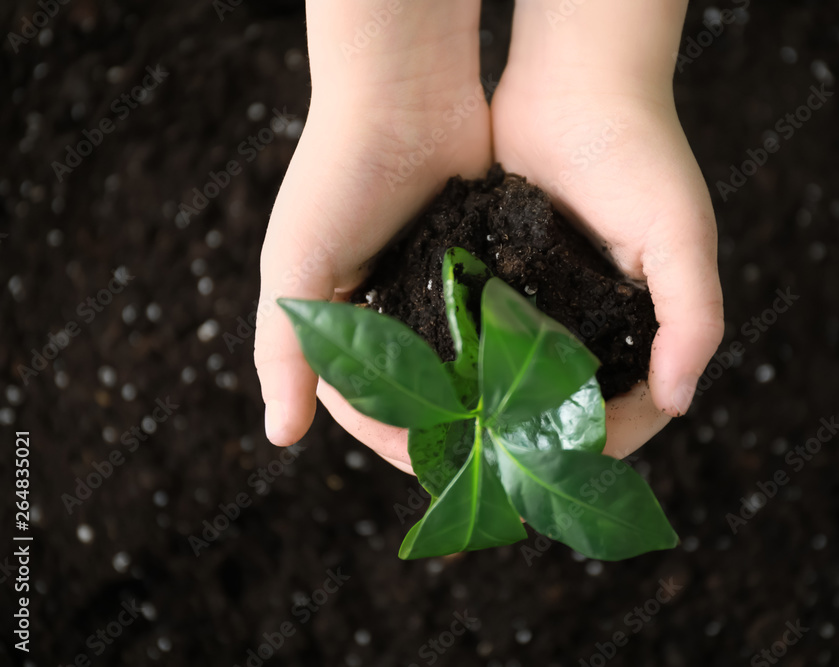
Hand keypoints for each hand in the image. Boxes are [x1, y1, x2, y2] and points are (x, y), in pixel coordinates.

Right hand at [255, 0, 490, 470]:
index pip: (362, 401)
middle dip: (444, 424)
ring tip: (514, 428)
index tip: (436, 466)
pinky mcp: (471, 261)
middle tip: (486, 456)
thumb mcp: (295, 267)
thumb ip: (286, 351)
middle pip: (413, 388)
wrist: (402, 95)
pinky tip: (531, 377)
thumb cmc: (336, 178)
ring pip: (454, 362)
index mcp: (332, 318)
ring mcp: (428, 286)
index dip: (394, 439)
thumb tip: (282, 436)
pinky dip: (502, 349)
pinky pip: (486, 320)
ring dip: (478, 394)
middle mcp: (381, 308)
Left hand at [490, 0, 723, 457]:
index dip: (602, 442)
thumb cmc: (640, 153)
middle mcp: (605, 318)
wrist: (576, 81)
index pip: (635, 409)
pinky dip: (480, 359)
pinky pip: (499, 333)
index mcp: (652, 320)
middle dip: (546, 434)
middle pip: (579, 402)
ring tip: (466, 430)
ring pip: (534, 376)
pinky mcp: (514, 273)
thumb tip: (679, 400)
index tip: (552, 464)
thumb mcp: (680, 235)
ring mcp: (558, 298)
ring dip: (507, 404)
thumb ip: (692, 318)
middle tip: (497, 458)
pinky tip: (448, 378)